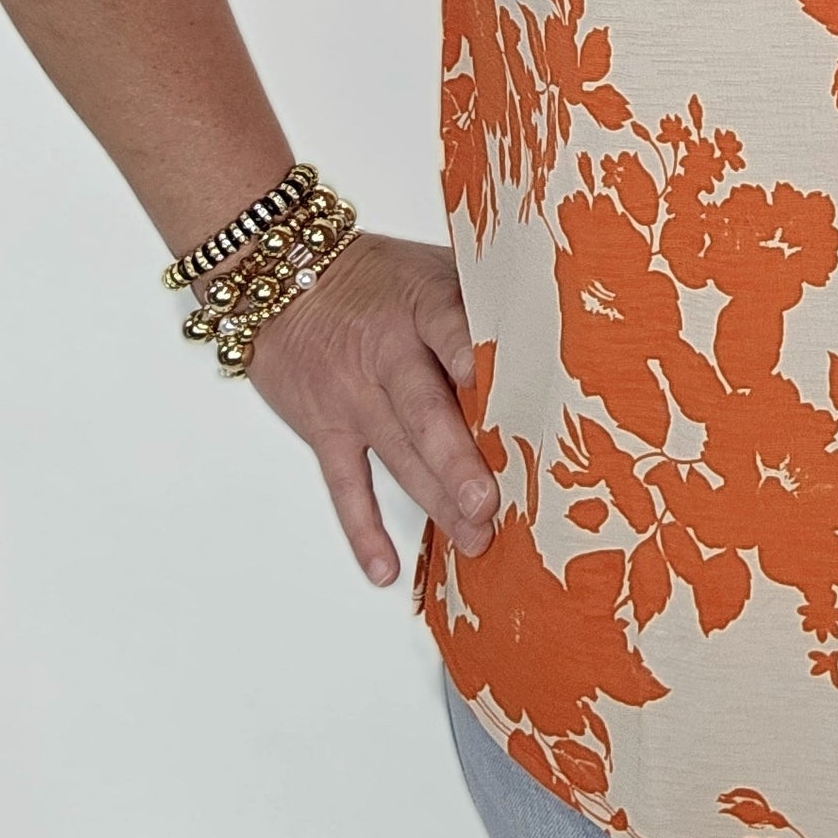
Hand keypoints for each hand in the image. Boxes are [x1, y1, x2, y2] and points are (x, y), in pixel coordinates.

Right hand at [243, 232, 497, 587]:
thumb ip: (481, 298)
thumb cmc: (373, 278)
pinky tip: (385, 569)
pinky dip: (363, 529)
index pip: (448, 328)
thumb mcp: (430, 268)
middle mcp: (384, 353)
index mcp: (419, 305)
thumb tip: (557, 324)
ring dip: (434, 501)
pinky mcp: (324, 429)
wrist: (280, 280)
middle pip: (422, 409)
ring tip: (474, 539)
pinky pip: (344, 485)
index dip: (470, 353)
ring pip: (396, 455)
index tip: (495, 381)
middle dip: (456, 459)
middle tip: (490, 501)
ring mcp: (350, 396)